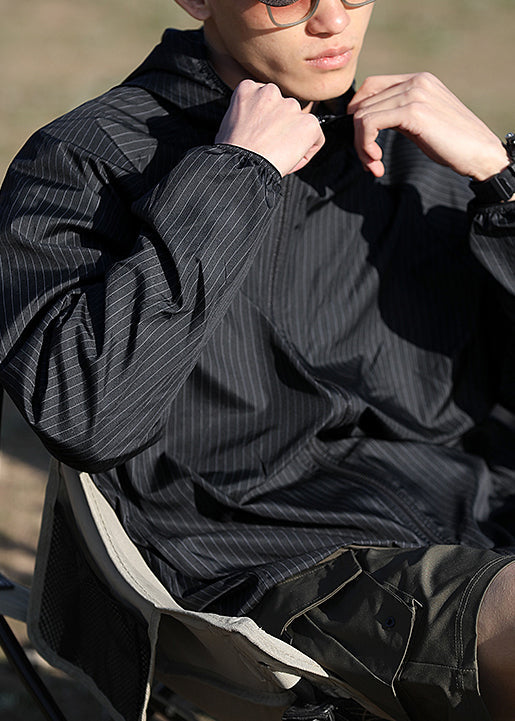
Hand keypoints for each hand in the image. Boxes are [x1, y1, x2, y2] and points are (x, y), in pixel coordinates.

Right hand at [215, 79, 324, 176]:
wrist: (243, 165)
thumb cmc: (232, 151)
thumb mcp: (228, 122)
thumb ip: (245, 113)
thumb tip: (255, 123)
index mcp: (249, 88)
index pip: (265, 100)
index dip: (264, 122)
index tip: (259, 136)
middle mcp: (272, 91)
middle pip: (284, 110)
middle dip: (281, 129)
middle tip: (270, 148)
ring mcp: (292, 106)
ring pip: (300, 123)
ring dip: (293, 139)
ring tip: (278, 156)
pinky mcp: (309, 122)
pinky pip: (316, 137)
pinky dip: (307, 151)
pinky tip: (291, 160)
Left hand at [347, 73, 509, 180]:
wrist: (480, 152)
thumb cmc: (452, 143)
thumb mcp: (420, 122)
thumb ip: (398, 115)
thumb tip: (368, 123)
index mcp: (418, 80)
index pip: (371, 85)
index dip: (357, 112)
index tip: (362, 140)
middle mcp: (415, 81)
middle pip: (363, 103)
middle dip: (358, 137)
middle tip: (369, 162)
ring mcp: (414, 93)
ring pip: (362, 116)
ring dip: (361, 146)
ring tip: (374, 165)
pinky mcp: (413, 111)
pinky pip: (370, 124)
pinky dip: (366, 145)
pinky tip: (377, 162)